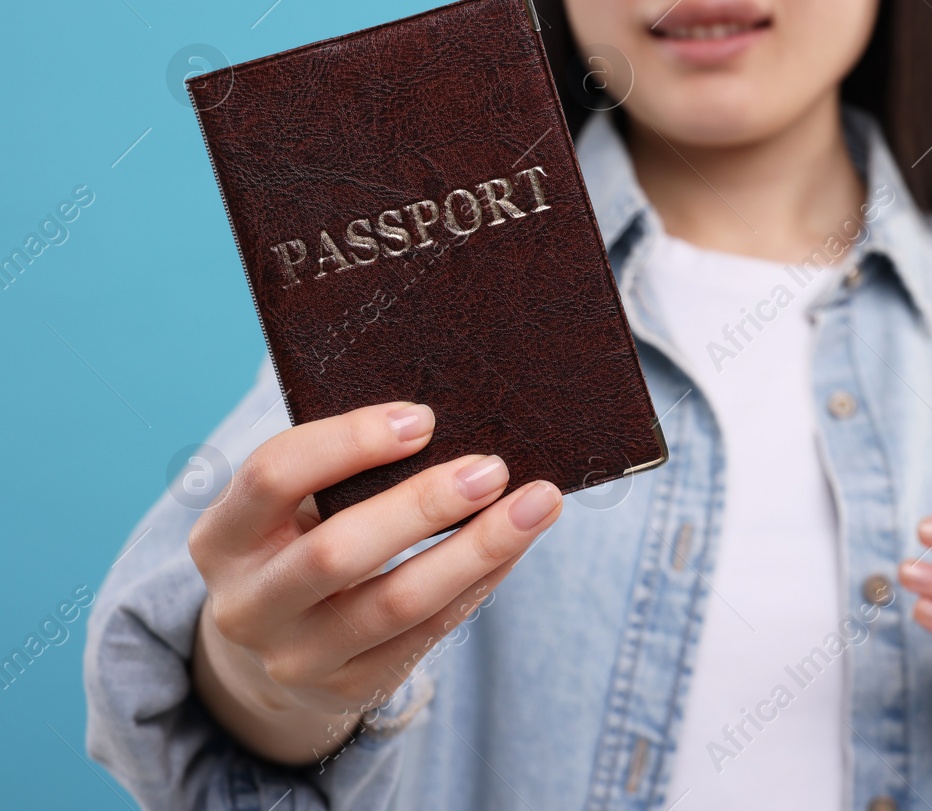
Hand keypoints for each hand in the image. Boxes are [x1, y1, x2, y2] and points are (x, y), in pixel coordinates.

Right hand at [187, 402, 562, 765]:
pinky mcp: (350, 688)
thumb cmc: (296, 540)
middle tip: (493, 468)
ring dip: (476, 548)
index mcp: (222, 537)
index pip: (273, 476)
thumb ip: (340, 468)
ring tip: (535, 504)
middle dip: (423, 505)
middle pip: (338, 551)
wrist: (270, 648)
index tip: (423, 418)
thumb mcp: (289, 506)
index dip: (349, 441)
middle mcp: (248, 604)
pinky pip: (429, 632)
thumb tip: (439, 420)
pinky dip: (480, 582)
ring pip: (397, 602)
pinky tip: (516, 545)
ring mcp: (296, 656)